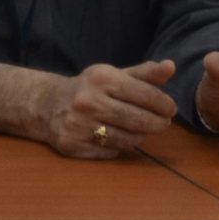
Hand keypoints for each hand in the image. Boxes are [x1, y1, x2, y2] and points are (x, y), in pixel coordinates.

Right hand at [39, 60, 179, 159]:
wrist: (47, 104)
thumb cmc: (90, 88)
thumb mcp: (114, 75)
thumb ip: (144, 73)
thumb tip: (171, 67)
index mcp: (101, 78)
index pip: (144, 94)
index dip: (163, 104)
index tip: (171, 109)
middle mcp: (88, 100)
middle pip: (137, 120)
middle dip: (157, 123)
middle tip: (164, 123)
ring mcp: (78, 125)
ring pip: (126, 139)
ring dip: (140, 136)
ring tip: (142, 130)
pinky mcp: (72, 145)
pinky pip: (110, 152)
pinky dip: (119, 147)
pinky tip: (119, 137)